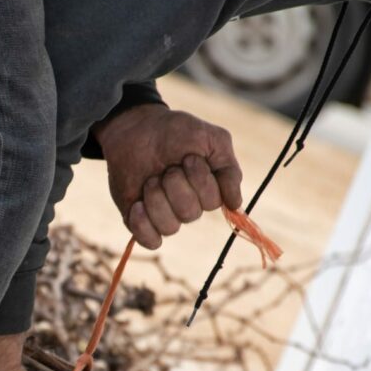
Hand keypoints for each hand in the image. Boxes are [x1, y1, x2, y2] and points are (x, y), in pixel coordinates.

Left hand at [93, 103, 242, 248]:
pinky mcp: (143, 223)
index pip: (213, 201)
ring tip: (150, 180)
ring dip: (156, 199)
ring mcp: (166, 216)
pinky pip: (150, 241)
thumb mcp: (211, 138)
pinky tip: (137, 204)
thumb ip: (229, 169)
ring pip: (170, 227)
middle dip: (175, 185)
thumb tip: (236, 204)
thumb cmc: (174, 132)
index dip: (200, 180)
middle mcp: (189, 206)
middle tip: (167, 167)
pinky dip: (142, 224)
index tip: (189, 157)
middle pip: (190, 214)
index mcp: (209, 190)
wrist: (135, 129)